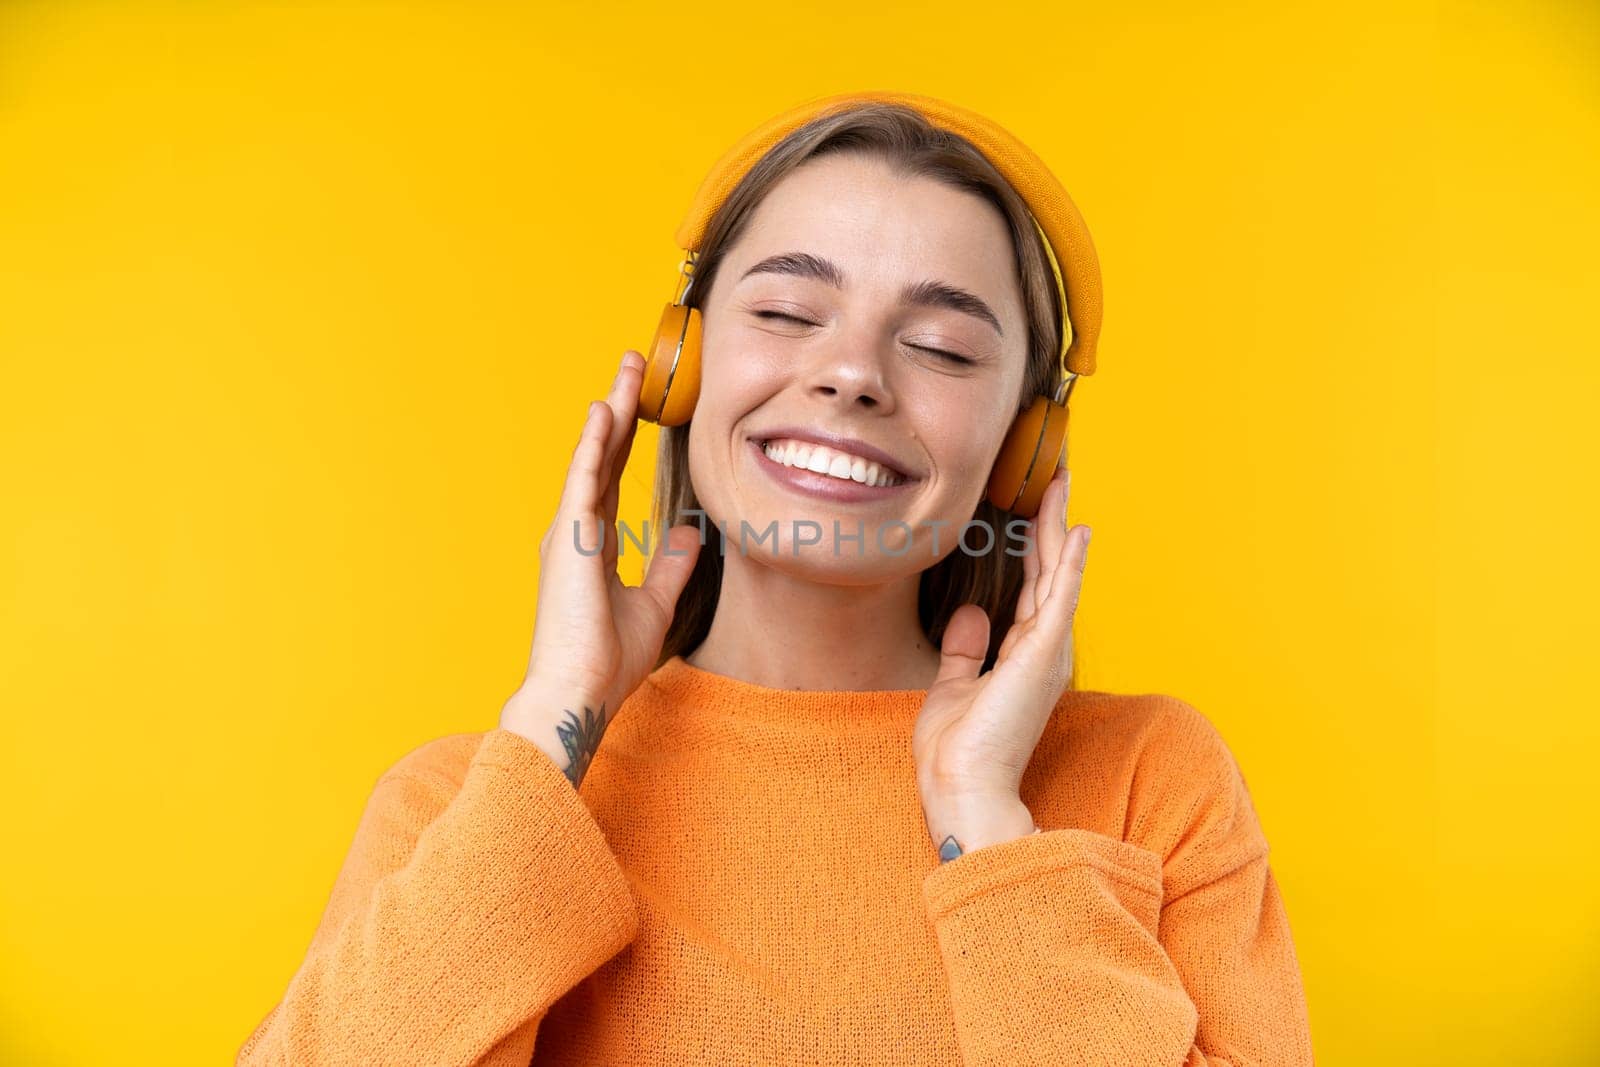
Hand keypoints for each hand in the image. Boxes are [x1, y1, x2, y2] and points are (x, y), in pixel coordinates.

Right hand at [501, 350, 701, 780]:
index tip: (640, 402)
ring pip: (591, 459)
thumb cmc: (609, 659)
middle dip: (619, 410)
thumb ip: (671, 564)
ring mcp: (570, 534)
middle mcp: (577, 531)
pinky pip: (583, 482)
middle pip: (601, 457)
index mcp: (593, 544)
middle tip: (634, 366)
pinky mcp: (570, 542)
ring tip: (626, 373)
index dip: (624, 439)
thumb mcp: (655, 602)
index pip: (611, 477)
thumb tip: (693, 532)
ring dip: (609, 414)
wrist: (580, 693)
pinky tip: (605, 414)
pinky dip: (593, 446)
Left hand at [912, 464, 1089, 856]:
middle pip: (1050, 570)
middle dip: (1050, 522)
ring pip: (1057, 573)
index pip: (1032, 586)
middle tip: (1054, 476)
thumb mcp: (952, 687)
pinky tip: (1075, 528)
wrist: (962, 789)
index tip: (1033, 506)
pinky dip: (1070, 562)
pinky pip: (1060, 596)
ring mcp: (1046, 651)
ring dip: (1058, 526)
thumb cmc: (957, 751)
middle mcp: (1042, 649)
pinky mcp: (1043, 655)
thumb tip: (970, 614)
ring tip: (1060, 482)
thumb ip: (964, 650)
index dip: (1033, 544)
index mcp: (1023, 656)